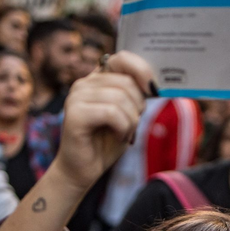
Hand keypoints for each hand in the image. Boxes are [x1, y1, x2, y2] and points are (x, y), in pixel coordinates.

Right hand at [52, 51, 154, 192]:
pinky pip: (112, 113)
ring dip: (131, 121)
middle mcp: (84, 84)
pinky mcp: (75, 114)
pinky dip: (123, 128)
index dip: (142, 70)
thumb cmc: (105, 144)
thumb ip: (135, 95)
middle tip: (130, 125)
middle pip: (126, 82)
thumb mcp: (127, 115)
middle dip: (138, 107)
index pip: (122, 58)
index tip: (153, 89)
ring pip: (121, 98)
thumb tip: (154, 84)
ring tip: (123, 134)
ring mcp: (76, 97)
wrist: (82, 172)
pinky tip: (118, 137)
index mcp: (96, 80)